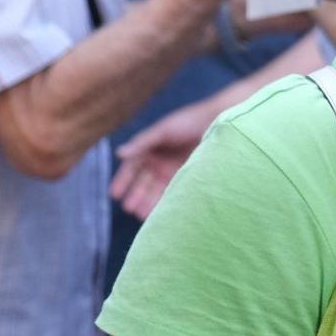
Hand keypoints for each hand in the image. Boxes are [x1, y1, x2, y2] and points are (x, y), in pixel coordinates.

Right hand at [110, 99, 223, 219]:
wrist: (220, 123)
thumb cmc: (189, 121)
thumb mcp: (163, 130)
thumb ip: (142, 143)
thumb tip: (119, 153)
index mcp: (150, 149)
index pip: (131, 168)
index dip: (123, 181)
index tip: (115, 194)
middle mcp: (159, 162)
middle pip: (143, 182)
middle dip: (135, 195)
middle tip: (129, 208)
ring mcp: (173, 170)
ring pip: (156, 190)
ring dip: (147, 202)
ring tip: (140, 214)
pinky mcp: (187, 177)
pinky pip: (172, 192)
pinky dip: (165, 202)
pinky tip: (160, 212)